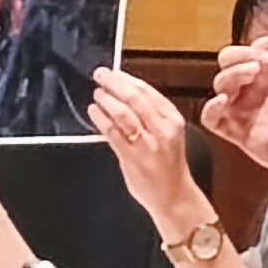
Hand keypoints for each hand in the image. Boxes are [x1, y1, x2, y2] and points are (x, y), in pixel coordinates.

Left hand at [88, 68, 207, 232]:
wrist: (174, 195)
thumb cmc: (169, 165)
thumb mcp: (168, 133)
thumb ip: (151, 115)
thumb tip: (124, 92)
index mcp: (173, 119)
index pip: (148, 91)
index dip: (127, 78)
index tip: (114, 71)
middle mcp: (162, 129)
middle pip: (135, 98)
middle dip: (114, 83)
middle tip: (100, 75)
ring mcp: (148, 144)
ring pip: (124, 113)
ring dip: (107, 100)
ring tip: (97, 94)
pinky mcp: (133, 158)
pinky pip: (113, 133)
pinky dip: (101, 119)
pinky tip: (94, 112)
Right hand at [201, 40, 267, 172]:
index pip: (255, 49)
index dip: (262, 44)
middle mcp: (255, 89)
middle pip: (228, 60)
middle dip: (241, 54)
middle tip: (261, 60)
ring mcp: (243, 109)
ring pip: (220, 83)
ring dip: (233, 73)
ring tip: (252, 73)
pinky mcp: (236, 131)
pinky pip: (211, 118)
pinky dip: (212, 107)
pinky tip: (223, 101)